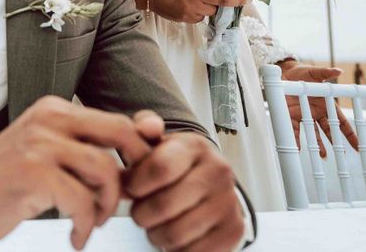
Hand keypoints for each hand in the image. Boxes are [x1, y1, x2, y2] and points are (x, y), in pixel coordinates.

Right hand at [0, 96, 151, 249]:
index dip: (138, 154)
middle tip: (129, 199)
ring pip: (105, 169)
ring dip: (107, 205)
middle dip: (137, 168)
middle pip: (120, 132)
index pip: (118, 121)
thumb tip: (141, 143)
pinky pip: (82, 200)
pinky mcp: (33, 172)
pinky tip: (76, 236)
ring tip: (94, 222)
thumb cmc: (4, 180)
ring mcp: (40, 143)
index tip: (137, 182)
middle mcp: (50, 118)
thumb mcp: (47, 152)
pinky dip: (86, 225)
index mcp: (55, 109)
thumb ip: (84, 146)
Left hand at [126, 111, 245, 251]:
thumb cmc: (174, 165)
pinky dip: (176, 249)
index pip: (160, 168)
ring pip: (174, 234)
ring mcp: (228, 202)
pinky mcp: (233, 231)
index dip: (136, 184)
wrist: (210, 185)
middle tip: (142, 210)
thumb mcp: (156, 142)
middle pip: (163, 206)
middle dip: (141, 214)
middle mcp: (218, 171)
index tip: (132, 188)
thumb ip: (144, 128)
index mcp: (195, 146)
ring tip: (158, 222)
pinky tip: (177, 234)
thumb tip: (148, 126)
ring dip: (156, 234)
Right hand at [148, 0, 246, 23]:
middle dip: (235, 2)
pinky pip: (200, 18)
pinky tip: (192, 8)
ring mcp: (192, 8)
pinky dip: (200, 14)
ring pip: (212, 12)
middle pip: (222, 1)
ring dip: (213, 8)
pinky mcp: (186, 17)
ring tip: (204, 2)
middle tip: (243, 1)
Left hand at [279, 61, 358, 157]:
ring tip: (324, 156)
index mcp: (326, 104)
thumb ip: (325, 73)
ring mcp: (305, 116)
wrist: (283, 73)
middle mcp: (317, 113)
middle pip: (330, 131)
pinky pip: (295, 130)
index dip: (350, 134)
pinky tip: (300, 150)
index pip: (342, 122)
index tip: (359, 145)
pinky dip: (297, 140)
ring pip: (314, 134)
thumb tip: (339, 70)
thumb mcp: (314, 72)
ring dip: (319, 145)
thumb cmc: (302, 72)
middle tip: (343, 155)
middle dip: (336, 142)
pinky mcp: (291, 116)